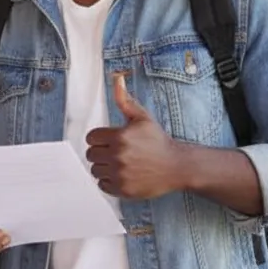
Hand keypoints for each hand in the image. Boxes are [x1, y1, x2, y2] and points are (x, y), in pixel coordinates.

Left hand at [86, 74, 181, 198]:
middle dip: (100, 152)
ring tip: (119, 163)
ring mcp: (120, 174)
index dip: (99, 138)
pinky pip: (102, 185)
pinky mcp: (123, 189)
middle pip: (91, 154)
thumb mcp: (142, 118)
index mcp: (120, 137)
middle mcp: (118, 156)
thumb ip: (124, 100)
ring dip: (103, 167)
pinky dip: (108, 181)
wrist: (176, 166)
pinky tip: (121, 174)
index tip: (109, 140)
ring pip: (95, 170)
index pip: (91, 138)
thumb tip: (117, 79)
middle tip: (115, 152)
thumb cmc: (158, 141)